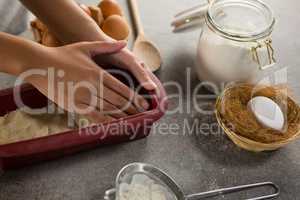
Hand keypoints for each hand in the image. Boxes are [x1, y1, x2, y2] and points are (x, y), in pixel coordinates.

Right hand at [23, 41, 149, 122]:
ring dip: (123, 116)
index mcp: (97, 73)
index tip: (145, 104)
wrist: (39, 65)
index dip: (135, 98)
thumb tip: (124, 43)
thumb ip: (106, 46)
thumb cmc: (63, 55)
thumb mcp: (85, 47)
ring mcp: (83, 98)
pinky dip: (107, 121)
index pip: (122, 88)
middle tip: (143, 114)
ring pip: (108, 110)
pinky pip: (95, 116)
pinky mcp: (74, 107)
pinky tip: (115, 125)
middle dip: (133, 108)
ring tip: (133, 120)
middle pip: (118, 101)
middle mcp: (93, 87)